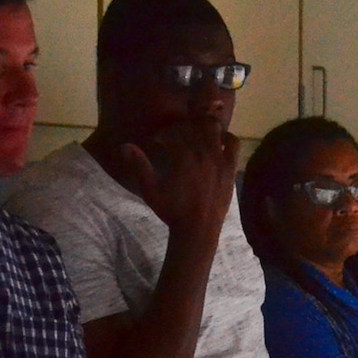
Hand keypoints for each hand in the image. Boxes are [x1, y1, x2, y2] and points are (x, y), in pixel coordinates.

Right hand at [118, 116, 239, 235]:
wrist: (199, 230)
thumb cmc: (172, 211)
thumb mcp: (151, 190)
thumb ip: (139, 166)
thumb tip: (124, 146)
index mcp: (182, 157)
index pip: (172, 133)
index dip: (163, 134)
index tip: (157, 141)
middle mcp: (202, 154)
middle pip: (192, 127)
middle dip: (181, 128)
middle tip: (175, 138)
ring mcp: (219, 160)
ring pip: (213, 129)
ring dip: (202, 127)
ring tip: (195, 136)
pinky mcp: (230, 168)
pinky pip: (233, 143)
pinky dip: (226, 137)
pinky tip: (218, 141)